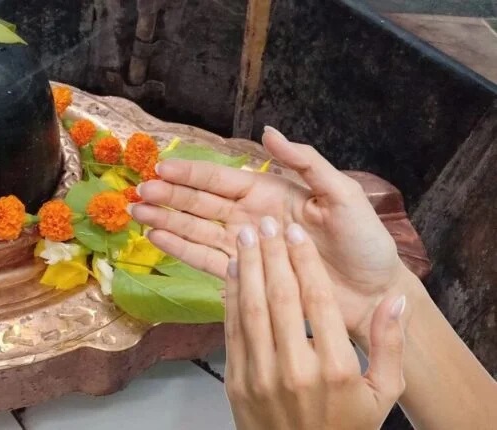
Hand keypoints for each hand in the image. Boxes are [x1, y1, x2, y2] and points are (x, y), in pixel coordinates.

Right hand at [130, 126, 409, 342]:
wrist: (374, 291)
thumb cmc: (364, 241)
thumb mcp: (342, 194)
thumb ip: (305, 163)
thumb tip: (269, 132)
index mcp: (270, 193)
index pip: (221, 180)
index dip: (191, 174)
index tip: (161, 168)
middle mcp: (251, 218)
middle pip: (200, 205)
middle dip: (168, 198)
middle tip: (138, 194)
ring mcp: (246, 248)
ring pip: (197, 231)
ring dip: (167, 222)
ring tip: (137, 215)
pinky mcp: (247, 277)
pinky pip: (208, 261)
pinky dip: (182, 250)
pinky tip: (157, 240)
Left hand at [224, 218, 405, 429]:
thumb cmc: (344, 427)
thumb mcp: (383, 393)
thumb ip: (389, 345)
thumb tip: (396, 301)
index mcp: (337, 368)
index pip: (318, 301)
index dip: (304, 261)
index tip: (296, 233)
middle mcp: (297, 369)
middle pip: (281, 298)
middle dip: (272, 254)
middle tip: (266, 222)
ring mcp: (261, 376)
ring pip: (251, 309)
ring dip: (247, 268)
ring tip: (245, 236)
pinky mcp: (236, 382)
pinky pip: (232, 331)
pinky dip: (230, 297)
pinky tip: (232, 271)